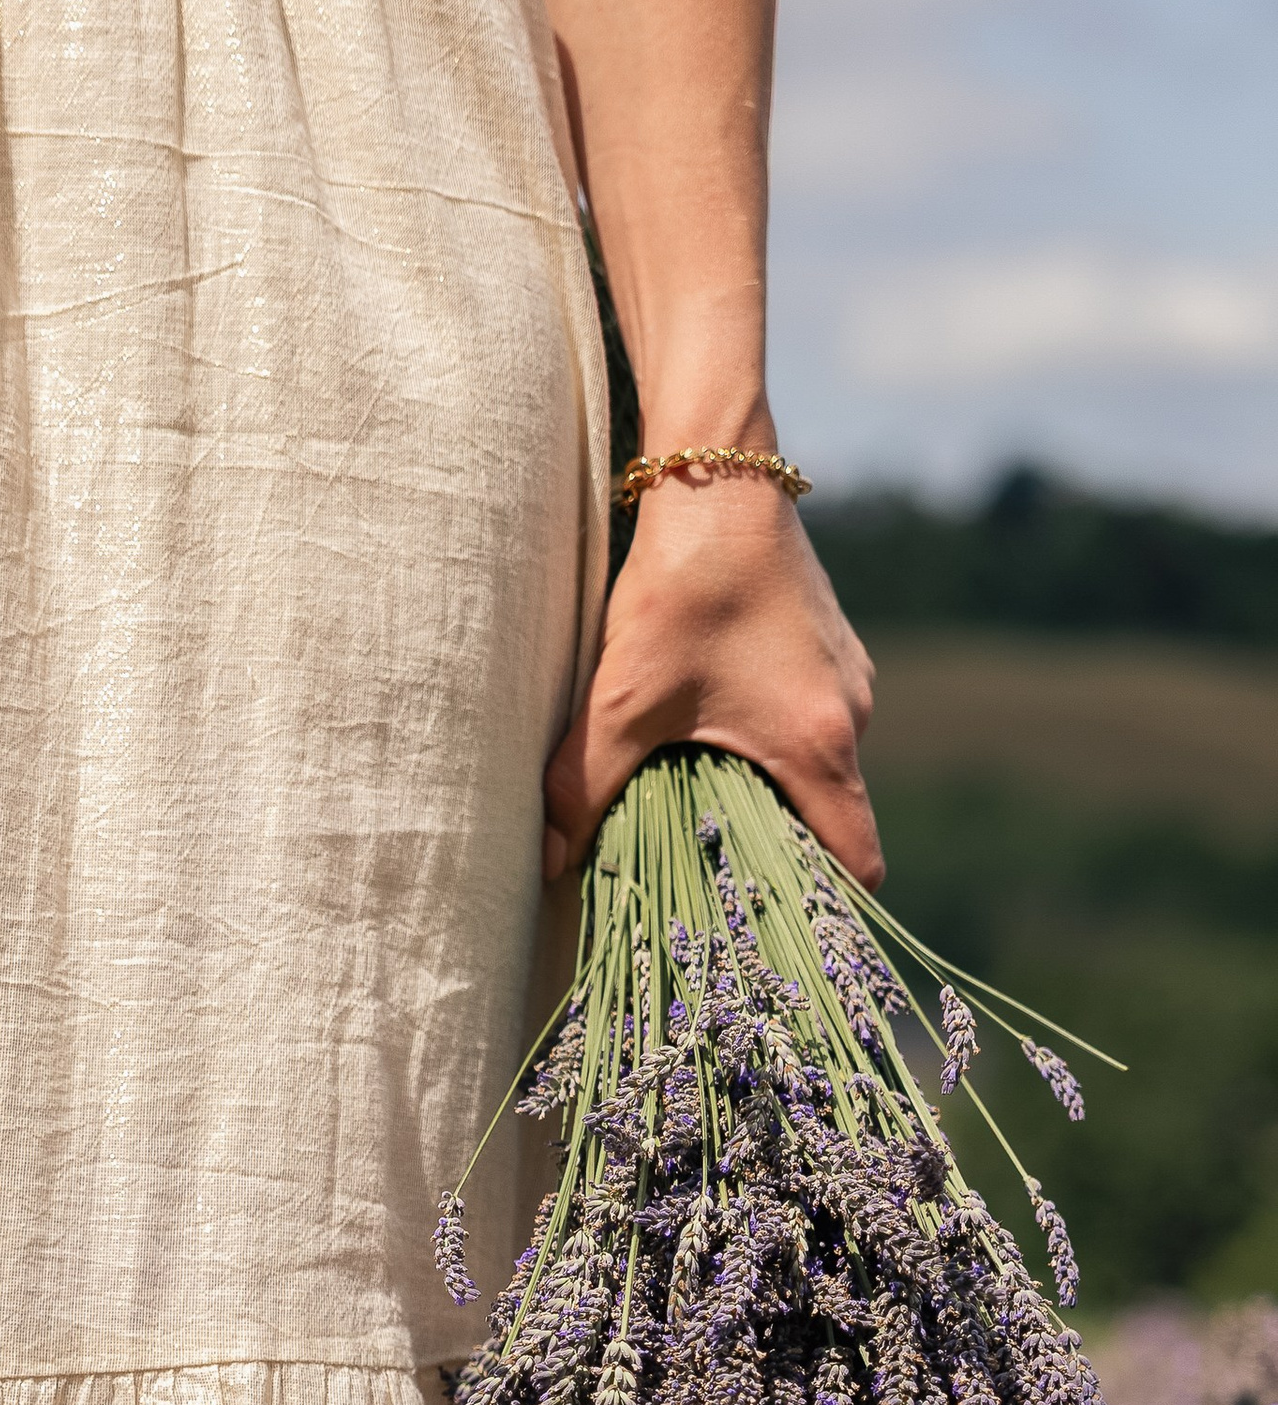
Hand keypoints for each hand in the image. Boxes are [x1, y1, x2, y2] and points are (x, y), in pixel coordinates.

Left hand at [543, 478, 882, 889]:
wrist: (717, 474)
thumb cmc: (678, 589)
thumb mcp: (620, 701)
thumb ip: (581, 791)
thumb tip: (547, 861)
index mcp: (820, 745)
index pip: (856, 864)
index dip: (822, 910)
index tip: (775, 929)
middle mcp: (851, 714)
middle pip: (832, 818)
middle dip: (777, 854)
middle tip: (714, 879)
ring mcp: (846, 673)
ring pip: (816, 765)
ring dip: (766, 793)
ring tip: (699, 808)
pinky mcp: (826, 643)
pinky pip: (808, 719)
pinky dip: (769, 744)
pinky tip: (708, 735)